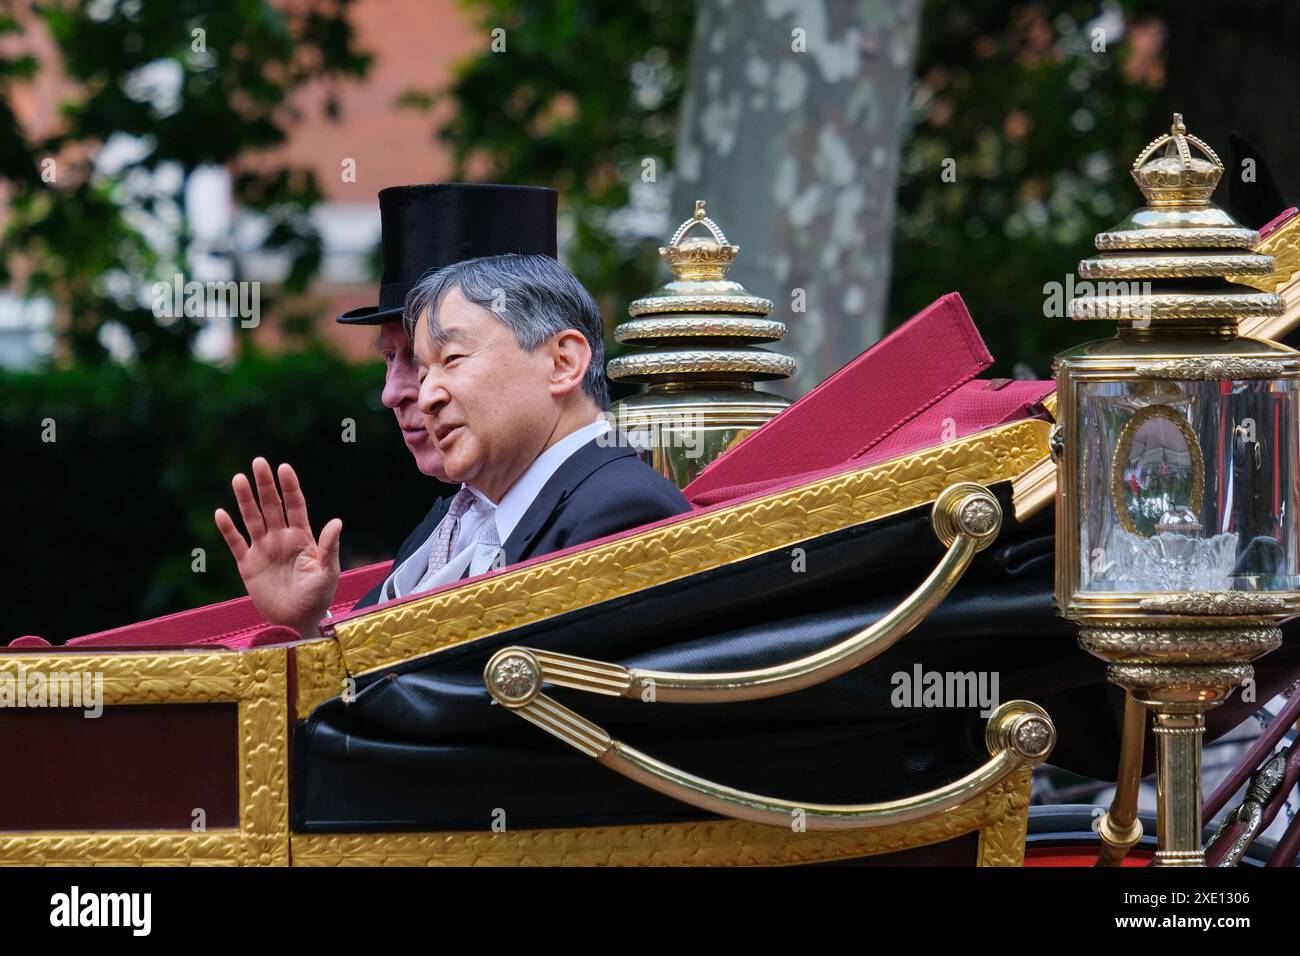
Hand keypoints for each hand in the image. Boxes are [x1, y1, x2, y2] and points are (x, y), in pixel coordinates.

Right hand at [214, 458, 341, 638]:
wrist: (299, 621)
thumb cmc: (318, 596)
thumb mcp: (328, 571)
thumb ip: (329, 546)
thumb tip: (336, 520)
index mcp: (302, 537)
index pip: (295, 506)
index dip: (290, 487)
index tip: (284, 467)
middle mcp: (281, 538)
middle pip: (272, 506)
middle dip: (265, 485)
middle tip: (258, 462)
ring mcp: (263, 549)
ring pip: (252, 519)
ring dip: (245, 500)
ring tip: (238, 478)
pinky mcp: (248, 565)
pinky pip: (236, 543)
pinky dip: (228, 529)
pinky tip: (220, 513)